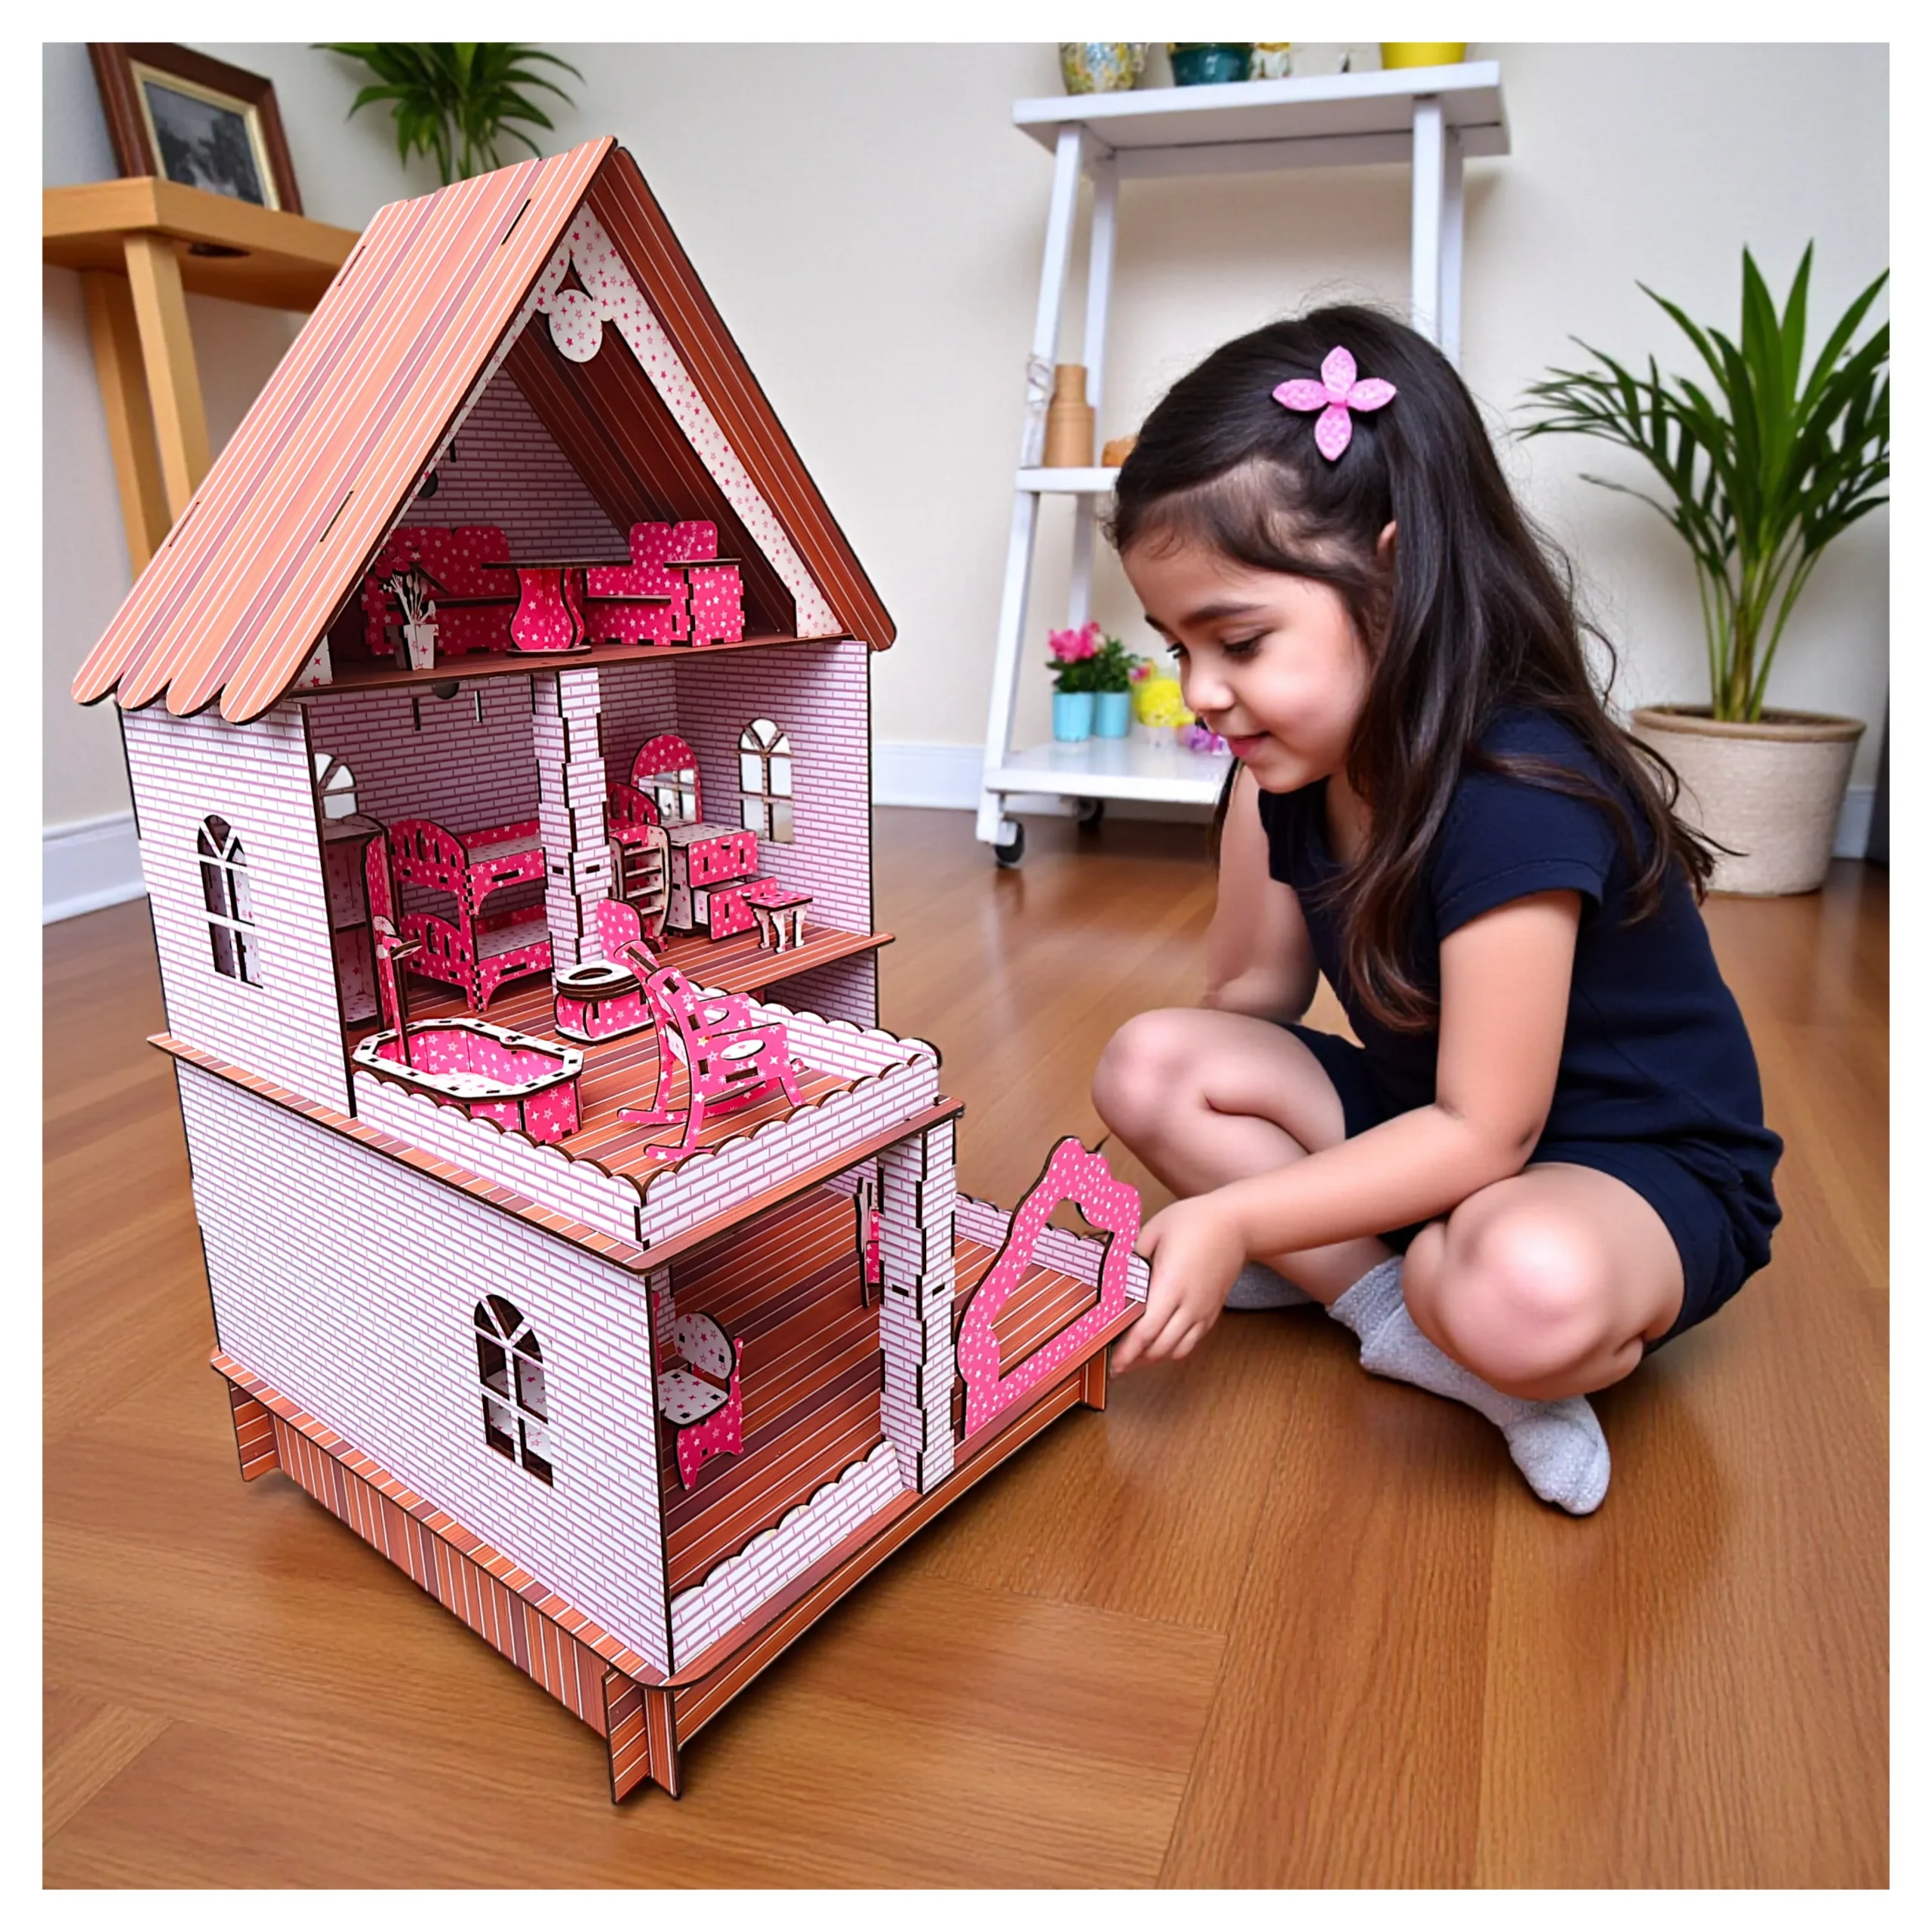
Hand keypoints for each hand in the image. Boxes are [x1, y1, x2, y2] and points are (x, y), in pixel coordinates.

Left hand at [1112, 1195, 1245, 1374]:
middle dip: (1135, 1361)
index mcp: (1171, 1285)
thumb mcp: (1153, 1230)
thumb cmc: (1194, 1222)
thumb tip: (1109, 1275)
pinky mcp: (1212, 1312)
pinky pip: (1192, 1342)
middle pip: (1159, 1347)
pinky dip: (1173, 1349)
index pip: (1146, 1331)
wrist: (1235, 1224)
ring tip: (1133, 1359)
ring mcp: (1203, 1311)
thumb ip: (1130, 1257)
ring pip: (1177, 1350)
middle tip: (1115, 1365)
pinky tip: (1158, 1345)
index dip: (1127, 1351)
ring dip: (1154, 1359)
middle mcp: (1190, 1304)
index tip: (1111, 1362)